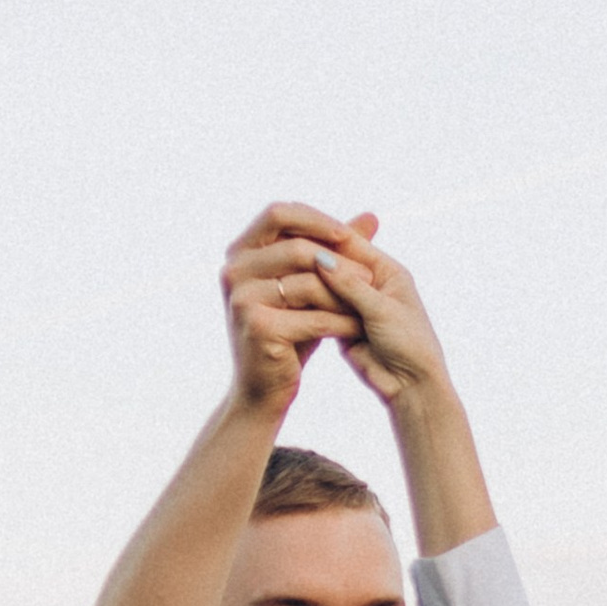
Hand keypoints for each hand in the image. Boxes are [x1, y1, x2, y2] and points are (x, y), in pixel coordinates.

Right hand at [221, 202, 372, 415]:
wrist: (265, 391)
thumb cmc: (291, 333)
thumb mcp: (314, 286)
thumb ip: (338, 251)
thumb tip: (372, 216)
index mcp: (241, 252)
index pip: (278, 214)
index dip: (315, 220)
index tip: (347, 235)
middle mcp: (234, 270)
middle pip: (296, 247)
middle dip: (339, 262)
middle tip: (370, 279)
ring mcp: (242, 299)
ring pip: (307, 283)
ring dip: (344, 294)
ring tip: (367, 306)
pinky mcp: (258, 328)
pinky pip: (312, 318)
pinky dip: (340, 323)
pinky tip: (359, 330)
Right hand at [305, 227, 454, 407]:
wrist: (412, 387)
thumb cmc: (410, 345)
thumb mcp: (381, 310)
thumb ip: (351, 284)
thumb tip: (319, 258)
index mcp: (386, 270)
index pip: (351, 243)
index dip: (328, 238)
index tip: (301, 234)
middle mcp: (368, 283)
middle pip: (335, 262)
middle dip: (317, 263)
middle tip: (292, 262)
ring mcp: (352, 305)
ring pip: (325, 286)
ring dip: (314, 286)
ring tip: (293, 285)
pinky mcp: (340, 326)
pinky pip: (320, 310)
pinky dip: (313, 308)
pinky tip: (295, 305)